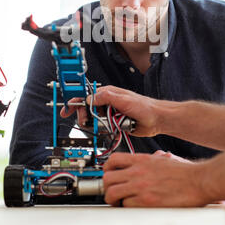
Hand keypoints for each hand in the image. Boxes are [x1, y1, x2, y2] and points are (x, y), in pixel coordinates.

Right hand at [61, 85, 176, 136]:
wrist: (157, 120)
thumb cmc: (145, 107)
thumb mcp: (124, 100)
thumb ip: (106, 97)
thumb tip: (90, 98)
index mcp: (108, 93)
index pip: (87, 95)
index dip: (76, 101)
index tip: (67, 108)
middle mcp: (107, 103)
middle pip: (87, 110)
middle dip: (85, 116)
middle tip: (86, 122)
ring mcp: (110, 114)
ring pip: (94, 121)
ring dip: (96, 125)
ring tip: (103, 126)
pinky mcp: (114, 124)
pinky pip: (103, 129)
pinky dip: (103, 131)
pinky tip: (110, 130)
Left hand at [102, 152, 207, 207]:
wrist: (198, 181)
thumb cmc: (184, 173)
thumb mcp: (164, 159)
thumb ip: (152, 159)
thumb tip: (152, 157)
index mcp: (142, 160)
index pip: (113, 160)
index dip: (106, 169)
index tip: (109, 175)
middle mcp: (138, 171)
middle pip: (107, 178)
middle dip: (107, 186)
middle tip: (113, 192)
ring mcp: (141, 186)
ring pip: (112, 193)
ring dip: (113, 200)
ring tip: (120, 203)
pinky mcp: (147, 201)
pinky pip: (126, 206)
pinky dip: (127, 209)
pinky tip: (134, 208)